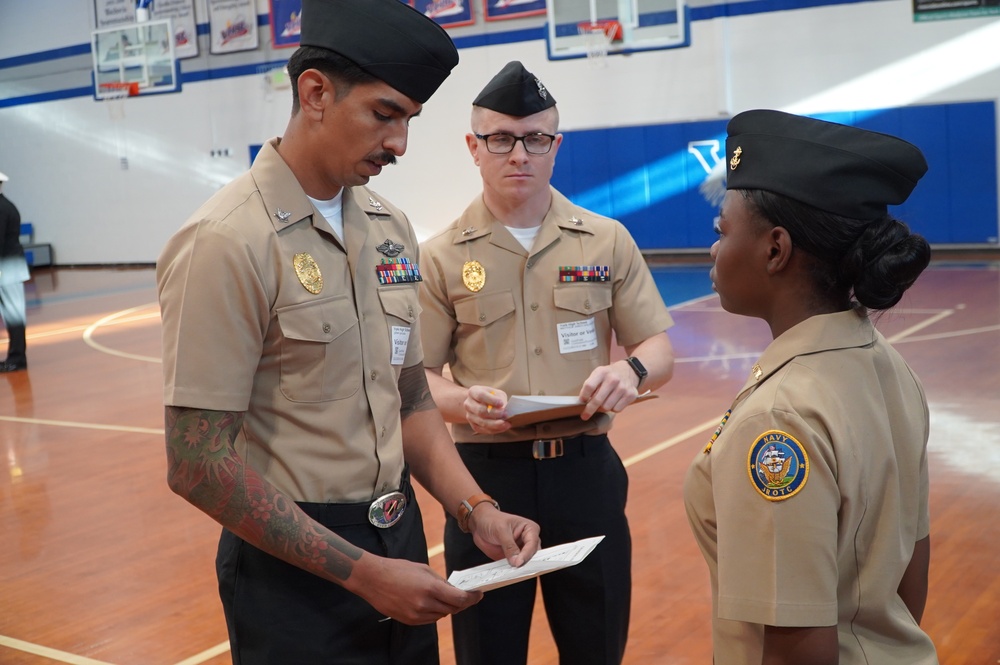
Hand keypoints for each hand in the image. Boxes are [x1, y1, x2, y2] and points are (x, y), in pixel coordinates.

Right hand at [349, 555, 482, 624]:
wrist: (373, 579)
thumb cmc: (397, 569)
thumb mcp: (423, 569)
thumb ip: (440, 581)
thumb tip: (452, 589)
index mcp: (430, 588)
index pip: (459, 599)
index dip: (472, 598)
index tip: (478, 594)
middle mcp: (424, 604)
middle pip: (452, 609)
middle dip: (462, 603)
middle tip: (468, 596)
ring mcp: (416, 615)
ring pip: (441, 615)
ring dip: (448, 607)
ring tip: (447, 597)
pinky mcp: (409, 620)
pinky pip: (429, 619)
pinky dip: (435, 612)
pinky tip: (433, 603)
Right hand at [464, 385, 511, 434]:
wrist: (480, 403)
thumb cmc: (491, 397)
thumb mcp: (496, 393)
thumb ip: (500, 399)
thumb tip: (505, 409)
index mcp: (473, 392)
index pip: (480, 396)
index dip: (491, 400)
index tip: (501, 404)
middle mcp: (468, 404)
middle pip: (480, 411)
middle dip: (495, 414)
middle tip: (505, 414)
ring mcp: (469, 415)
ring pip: (482, 422)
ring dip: (495, 424)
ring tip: (506, 423)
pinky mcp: (473, 425)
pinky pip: (483, 430)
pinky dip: (494, 430)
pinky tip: (502, 427)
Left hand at [468, 503, 540, 567]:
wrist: (480, 524)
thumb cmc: (492, 520)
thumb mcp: (501, 530)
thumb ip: (509, 546)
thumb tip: (516, 561)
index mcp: (530, 529)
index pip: (532, 544)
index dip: (526, 554)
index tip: (519, 563)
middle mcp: (528, 540)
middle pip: (532, 555)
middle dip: (526, 562)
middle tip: (517, 568)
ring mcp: (520, 550)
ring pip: (525, 562)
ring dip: (519, 568)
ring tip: (512, 572)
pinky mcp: (513, 557)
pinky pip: (514, 566)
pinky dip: (511, 570)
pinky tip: (507, 573)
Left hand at [577, 361, 639, 419]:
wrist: (628, 371)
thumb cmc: (608, 375)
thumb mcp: (598, 374)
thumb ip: (591, 385)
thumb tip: (584, 402)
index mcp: (602, 372)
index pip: (589, 386)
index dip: (584, 396)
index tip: (581, 402)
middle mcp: (613, 379)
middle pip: (597, 400)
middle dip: (589, 410)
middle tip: (585, 415)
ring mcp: (623, 387)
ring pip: (607, 407)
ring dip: (603, 408)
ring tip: (603, 403)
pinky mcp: (630, 395)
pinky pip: (617, 409)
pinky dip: (613, 409)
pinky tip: (613, 402)